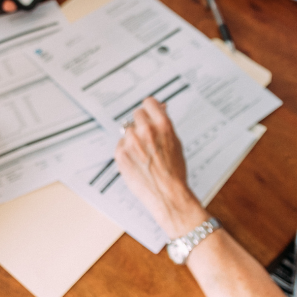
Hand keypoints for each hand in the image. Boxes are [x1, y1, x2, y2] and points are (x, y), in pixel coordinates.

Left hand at [114, 97, 209, 237]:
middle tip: (146, 136)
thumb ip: (165, 125)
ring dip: (133, 138)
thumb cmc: (174, 172)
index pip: (149, 102)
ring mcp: (131, 142)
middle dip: (141, 122)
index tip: (149, 111)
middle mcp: (146, 131)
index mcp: (162, 125)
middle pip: (136, 114)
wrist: (167, 194)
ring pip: (127, 131)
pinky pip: (120, 145)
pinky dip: (126, 151)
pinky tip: (136, 161)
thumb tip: (160, 109)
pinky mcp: (120, 154)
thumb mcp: (176, 143)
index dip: (150, 108)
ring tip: (143, 154)